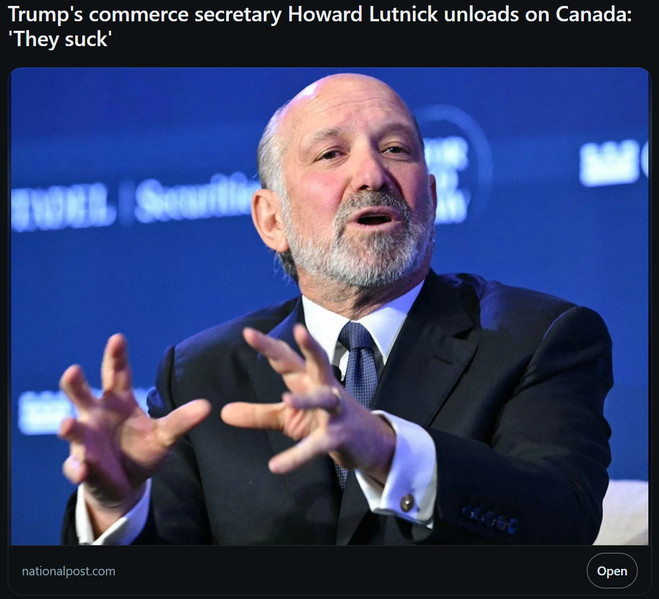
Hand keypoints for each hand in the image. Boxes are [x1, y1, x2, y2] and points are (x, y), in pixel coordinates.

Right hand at [58, 333, 210, 533]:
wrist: (128, 484)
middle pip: (82, 394)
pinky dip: (77, 469)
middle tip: (74, 370)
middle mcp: (97, 415)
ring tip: (68, 425)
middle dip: (75, 383)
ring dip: (69, 427)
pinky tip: (82, 471)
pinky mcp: (81, 467)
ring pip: (73, 429)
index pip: (117, 373)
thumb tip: (207, 405)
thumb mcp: (165, 435)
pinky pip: (75, 467)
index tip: (117, 338)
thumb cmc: (144, 449)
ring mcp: (85, 441)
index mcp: (119, 400)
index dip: (116, 356)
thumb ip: (181, 421)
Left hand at [220, 324, 394, 483]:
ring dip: (307, 399)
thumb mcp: (288, 417)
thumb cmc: (325, 421)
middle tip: (298, 330)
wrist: (368, 443)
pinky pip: (318, 445)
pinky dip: (297, 456)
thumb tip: (224, 412)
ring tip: (286, 399)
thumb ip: (257, 413)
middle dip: (308, 345)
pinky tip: (276, 466)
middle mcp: (323, 388)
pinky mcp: (338, 437)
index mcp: (307, 380)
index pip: (287, 358)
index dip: (269, 346)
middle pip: (317, 362)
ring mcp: (335, 412)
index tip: (248, 332)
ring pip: (323, 399)